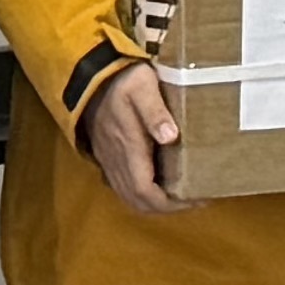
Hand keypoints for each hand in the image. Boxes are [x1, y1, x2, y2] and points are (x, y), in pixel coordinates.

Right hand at [82, 61, 186, 217]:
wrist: (89, 76)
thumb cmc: (123, 80)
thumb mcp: (143, 87)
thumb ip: (155, 112)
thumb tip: (171, 137)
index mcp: (128, 147)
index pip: (144, 191)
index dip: (169, 203)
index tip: (196, 201)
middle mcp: (116, 160)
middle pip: (138, 201)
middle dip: (165, 208)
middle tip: (194, 201)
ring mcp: (109, 160)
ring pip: (128, 196)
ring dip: (153, 203)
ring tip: (181, 196)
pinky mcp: (106, 156)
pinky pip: (122, 186)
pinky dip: (141, 194)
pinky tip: (159, 183)